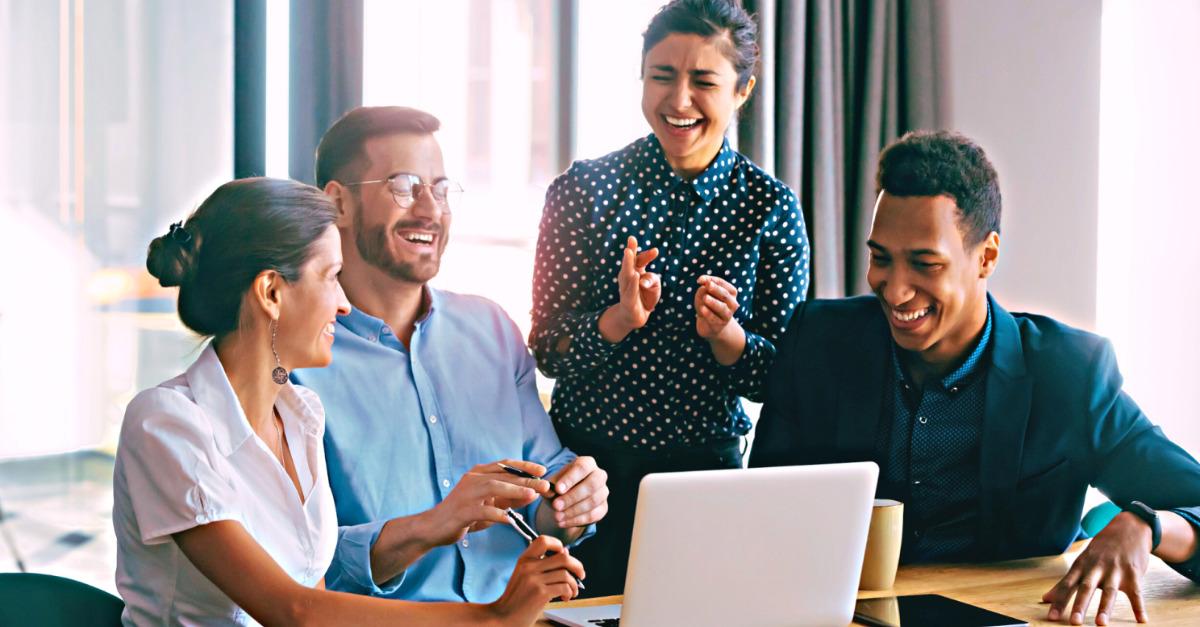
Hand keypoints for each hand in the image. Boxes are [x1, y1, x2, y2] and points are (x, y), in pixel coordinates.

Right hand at [421, 460, 550, 546]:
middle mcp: (472, 479)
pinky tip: (511, 519)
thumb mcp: (489, 504)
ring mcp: (466, 494)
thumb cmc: (464, 515)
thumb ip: (509, 499)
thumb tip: (533, 494)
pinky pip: (483, 510)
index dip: (525, 466)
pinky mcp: (462, 511)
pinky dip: (498, 514)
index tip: (543, 470)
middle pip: (503, 475)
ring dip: (514, 490)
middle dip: (526, 479)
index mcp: (478, 474)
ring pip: (493, 487)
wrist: (434, 527)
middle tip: (545, 485)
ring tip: (532, 495)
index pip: (505, 465)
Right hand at [488, 536, 585, 625]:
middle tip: (580, 574)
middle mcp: (529, 567)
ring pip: (566, 574)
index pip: (543, 540)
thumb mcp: (524, 576)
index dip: (558, 544)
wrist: (503, 616)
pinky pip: (565, 587)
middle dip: (577, 566)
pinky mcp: (541, 593)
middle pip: (563, 557)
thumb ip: (542, 564)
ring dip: (574, 585)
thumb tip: (566, 552)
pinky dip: (569, 593)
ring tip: (571, 592)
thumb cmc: (516, 598)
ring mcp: (534, 580)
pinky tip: (565, 597)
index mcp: (524, 559)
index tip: (564, 553)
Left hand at [543, 456, 609, 528]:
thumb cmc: (559, 487)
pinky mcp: (603, 508)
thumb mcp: (552, 483)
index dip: (570, 479)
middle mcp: (599, 475)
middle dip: (572, 497)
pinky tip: (562, 523)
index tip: (558, 489)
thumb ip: (549, 486)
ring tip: (556, 517)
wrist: (566, 501)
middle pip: (591, 485)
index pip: (582, 467)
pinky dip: (576, 520)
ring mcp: (603, 492)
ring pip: (592, 501)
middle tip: (556, 506)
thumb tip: (548, 491)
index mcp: (587, 463)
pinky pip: (592, 515)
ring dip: (573, 511)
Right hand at [600, 236, 659, 341]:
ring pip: (626, 275)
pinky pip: (630, 291)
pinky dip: (633, 284)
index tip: (656, 251)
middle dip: (630, 252)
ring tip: (629, 252)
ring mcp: (626, 289)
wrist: (634, 317)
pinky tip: (635, 276)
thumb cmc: (645, 297)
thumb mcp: (654, 286)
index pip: (640, 260)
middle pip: (629, 264)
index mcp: (635, 272)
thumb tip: (644, 280)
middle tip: (631, 240)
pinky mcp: (628, 302)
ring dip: (628, 264)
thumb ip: (653, 280)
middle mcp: (628, 279)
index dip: (646, 255)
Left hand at [694, 275, 740, 339]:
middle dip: (716, 289)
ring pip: (722, 308)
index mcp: (731, 292)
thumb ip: (703, 287)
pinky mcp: (720, 324)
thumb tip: (703, 284)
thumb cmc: (707, 304)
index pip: (722, 283)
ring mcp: (728, 315)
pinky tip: (702, 309)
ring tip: (705, 298)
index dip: (711, 280)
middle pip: (725, 295)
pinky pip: (714, 318)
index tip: (699, 280)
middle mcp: (732, 303)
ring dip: (713, 302)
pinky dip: (708, 314)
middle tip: (708, 285)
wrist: (708, 324)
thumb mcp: (703, 294)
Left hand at [1042, 512, 1152, 624]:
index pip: (1067, 585)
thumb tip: (1045, 599)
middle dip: (1079, 605)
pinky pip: (1136, 592)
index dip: (1058, 601)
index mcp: (1081, 566)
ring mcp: (1115, 570)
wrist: (1129, 528)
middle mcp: (1096, 568)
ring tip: (1100, 624)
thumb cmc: (1101, 550)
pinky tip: (1141, 620)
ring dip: (1105, 608)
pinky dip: (1139, 607)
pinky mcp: (1133, 573)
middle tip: (1074, 622)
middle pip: (1086, 588)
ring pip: (1109, 591)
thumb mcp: (1081, 561)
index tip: (1050, 617)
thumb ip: (1065, 582)